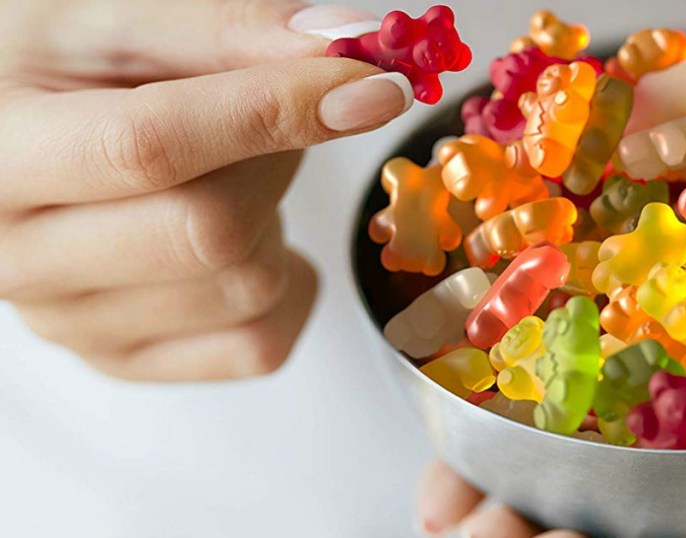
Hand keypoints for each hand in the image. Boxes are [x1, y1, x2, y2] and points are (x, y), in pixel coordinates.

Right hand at [0, 0, 410, 380]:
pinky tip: (249, 237)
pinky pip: (260, 345)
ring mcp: (75, 324)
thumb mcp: (114, 17)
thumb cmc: (58, 71)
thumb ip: (224, 27)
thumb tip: (345, 45)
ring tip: (230, 173)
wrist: (17, 137)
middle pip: (210, 231)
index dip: (273, 112)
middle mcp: (21, 258)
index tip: (371, 86)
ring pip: (247, 287)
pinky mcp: (128, 360)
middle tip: (271, 116)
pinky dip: (287, 286)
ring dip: (275, 217)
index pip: (150, 147)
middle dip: (275, 160)